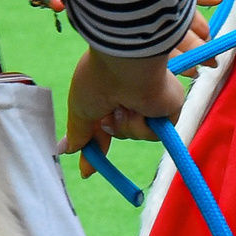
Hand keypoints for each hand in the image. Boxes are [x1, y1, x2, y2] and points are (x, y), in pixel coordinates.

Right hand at [61, 48, 187, 157]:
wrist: (124, 65)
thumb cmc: (98, 80)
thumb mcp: (80, 109)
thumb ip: (78, 132)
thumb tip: (65, 150)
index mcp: (111, 92)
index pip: (104, 125)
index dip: (95, 146)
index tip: (87, 170)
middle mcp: (131, 96)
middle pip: (122, 131)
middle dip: (110, 135)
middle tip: (106, 119)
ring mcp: (151, 102)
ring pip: (136, 133)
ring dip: (124, 125)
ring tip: (122, 105)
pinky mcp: (170, 107)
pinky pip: (154, 133)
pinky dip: (142, 126)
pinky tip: (138, 108)